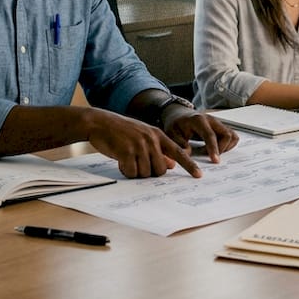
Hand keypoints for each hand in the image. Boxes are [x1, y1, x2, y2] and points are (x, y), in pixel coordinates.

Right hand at [82, 110, 200, 178]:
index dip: (189, 165)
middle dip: (150, 172)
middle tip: (137, 164)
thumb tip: (171, 165)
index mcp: (157, 135)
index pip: (178, 152)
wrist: (100, 123)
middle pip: (161, 170)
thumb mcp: (143, 137)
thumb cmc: (121, 132)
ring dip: (136, 172)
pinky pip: (132, 172)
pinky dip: (126, 171)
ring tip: (127, 160)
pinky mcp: (126, 151)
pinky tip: (120, 161)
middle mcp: (151, 139)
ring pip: (146, 173)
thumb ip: (158, 150)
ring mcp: (139, 145)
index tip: (199, 175)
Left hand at [161, 107, 239, 164]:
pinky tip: (216, 149)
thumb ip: (179, 143)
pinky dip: (227, 145)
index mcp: (198, 120)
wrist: (179, 114)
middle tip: (207, 156)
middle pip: (226, 135)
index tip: (215, 160)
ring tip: (211, 152)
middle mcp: (211, 120)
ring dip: (225, 147)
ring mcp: (217, 123)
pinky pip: (232, 136)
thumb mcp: (171, 133)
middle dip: (221, 149)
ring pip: (231, 136)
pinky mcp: (221, 127)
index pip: (210, 135)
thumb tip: (188, 154)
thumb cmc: (176, 124)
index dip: (213, 148)